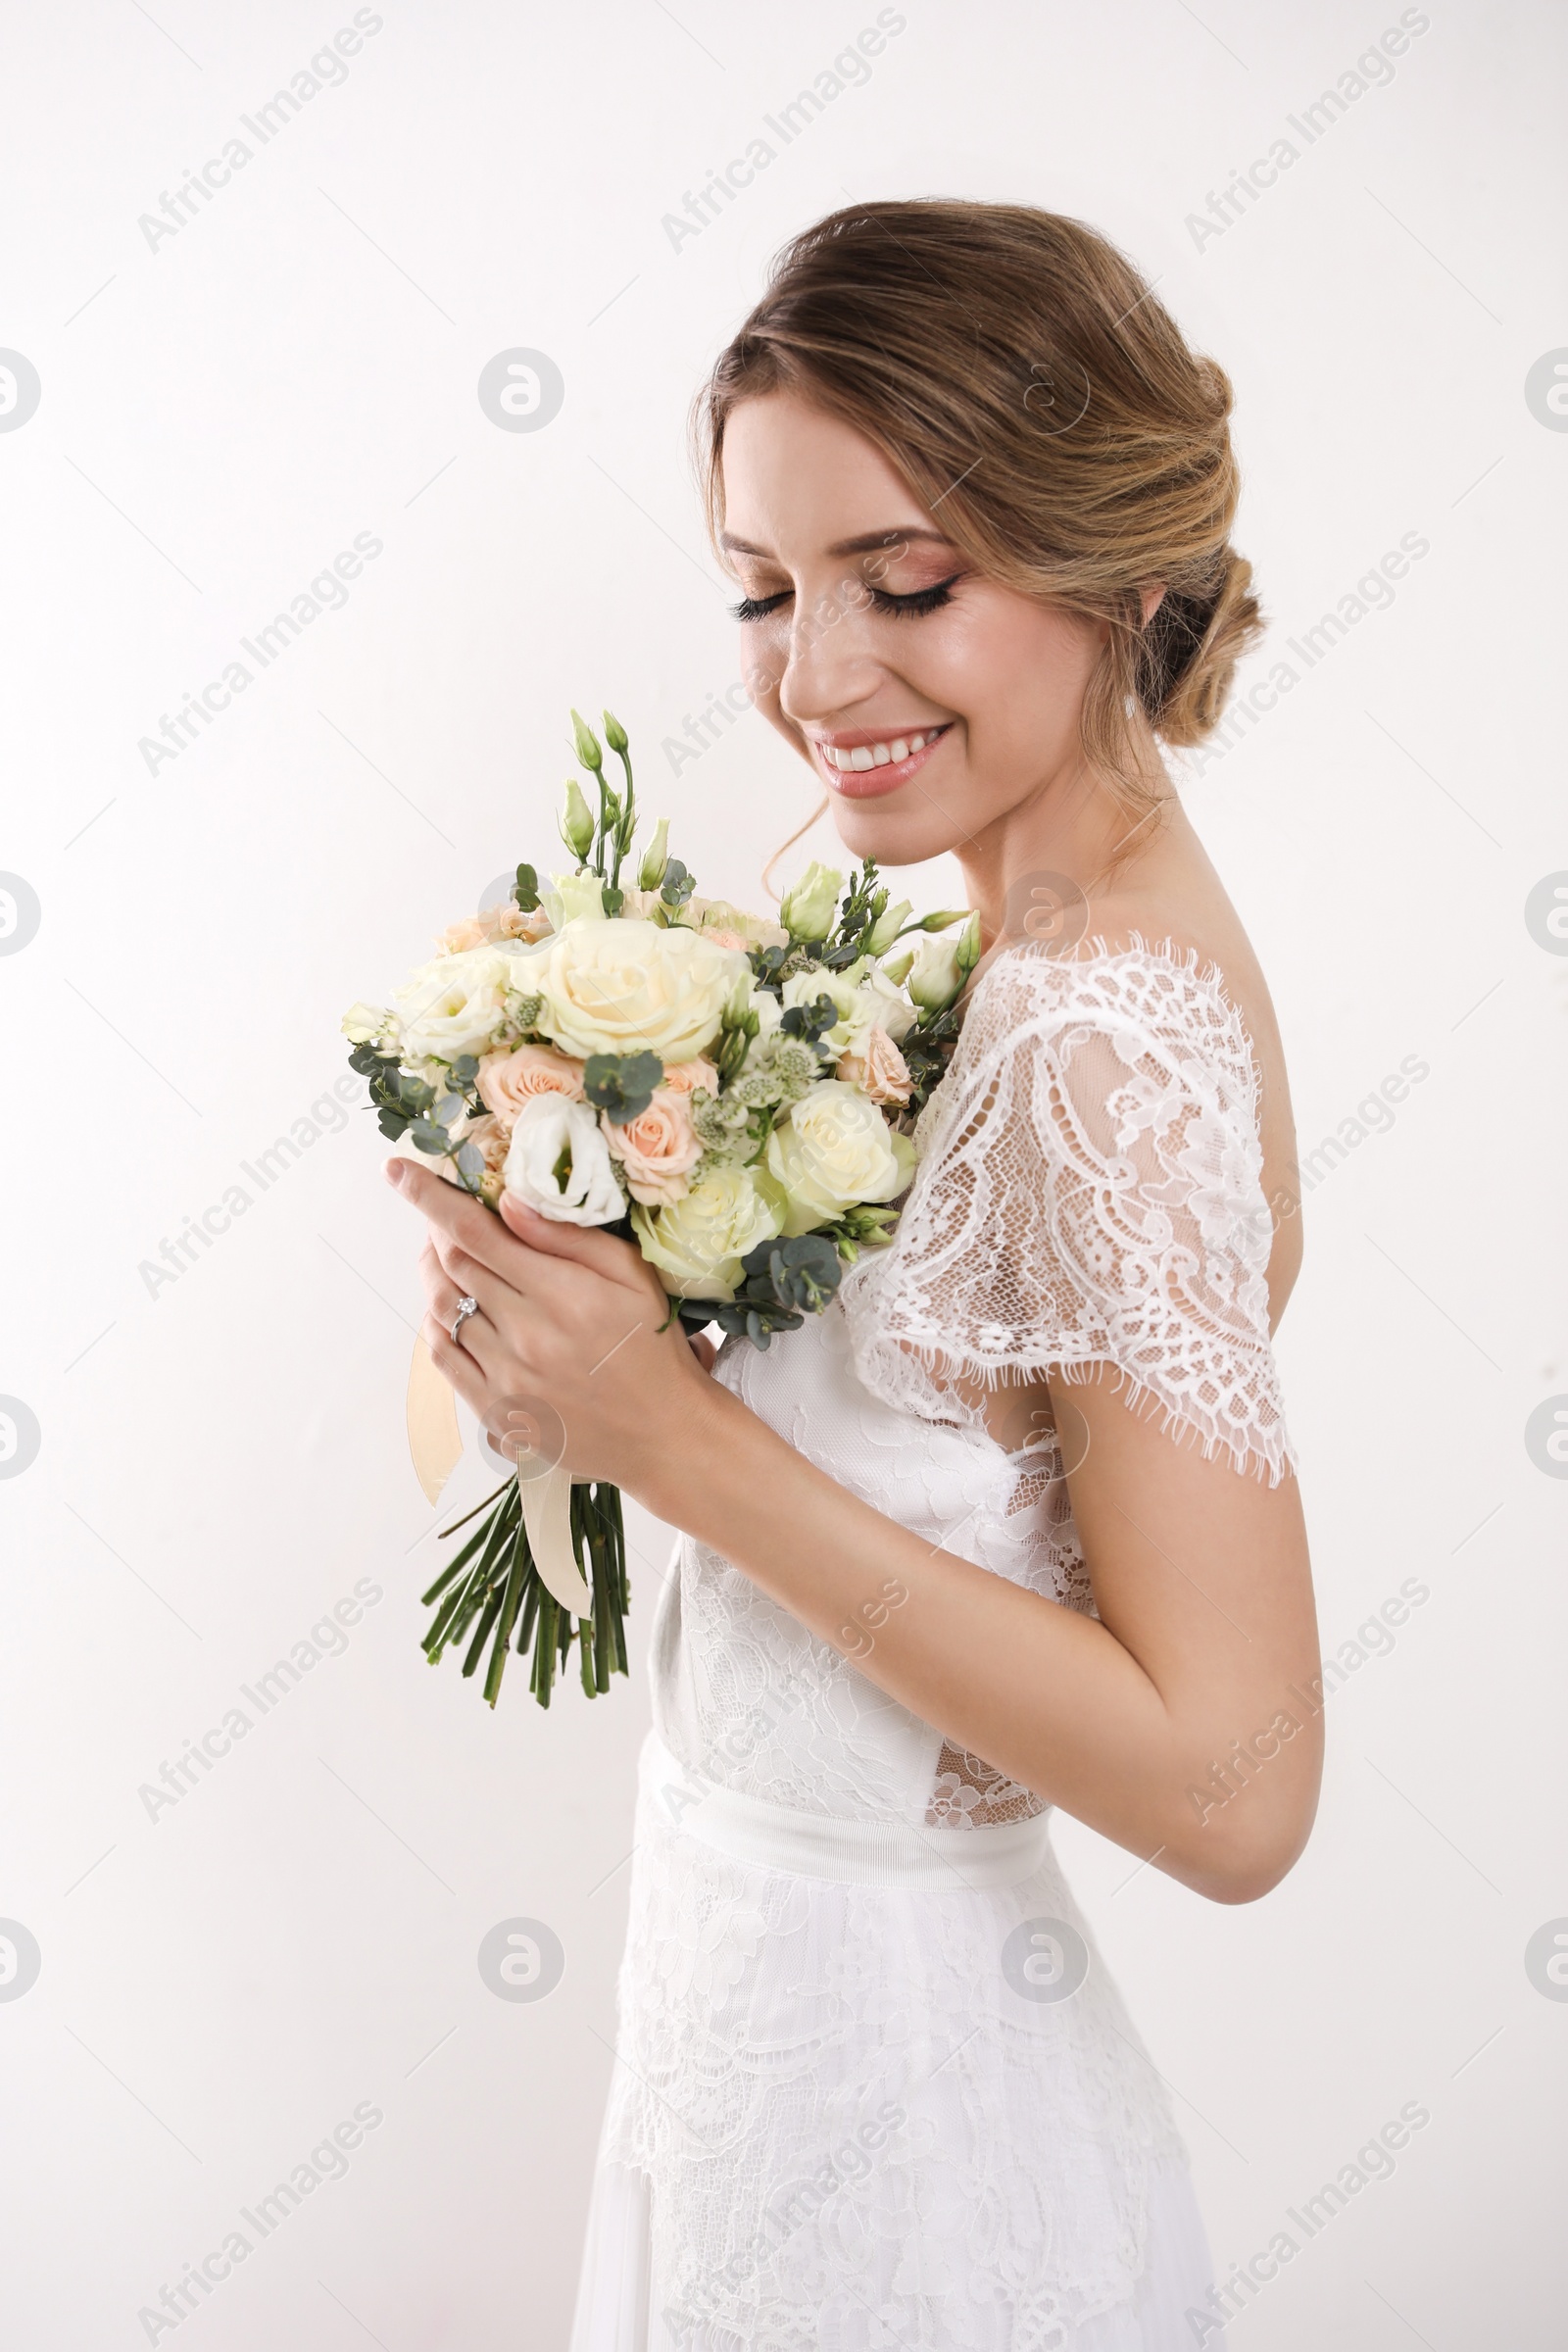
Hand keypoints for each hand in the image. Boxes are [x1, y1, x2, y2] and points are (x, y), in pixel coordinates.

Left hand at [385, 1158, 713, 1491]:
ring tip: (446, 1257)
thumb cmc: (649, 1347)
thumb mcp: (632, 1277)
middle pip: (452, 1265)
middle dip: (437, 1230)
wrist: (661, 1435)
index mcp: (561, 1294)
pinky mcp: (494, 1412)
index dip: (430, 1197)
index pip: (474, 1232)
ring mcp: (505, 1378)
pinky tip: (452, 1308)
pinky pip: (444, 1357)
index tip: (397, 1170)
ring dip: (434, 1273)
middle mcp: (526, 1336)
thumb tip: (511, 1202)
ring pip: (442, 1308)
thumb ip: (569, 1238)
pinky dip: (437, 1322)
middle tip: (444, 1215)